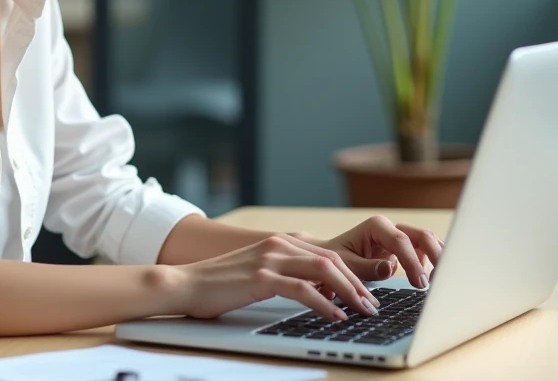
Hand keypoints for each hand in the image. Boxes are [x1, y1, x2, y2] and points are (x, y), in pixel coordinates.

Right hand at [171, 234, 381, 320]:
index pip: (328, 253)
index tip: (366, 293)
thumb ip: (284, 273)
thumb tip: (313, 291)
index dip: (352, 273)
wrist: (185, 283)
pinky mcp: (260, 277)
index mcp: (281, 241)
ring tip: (362, 311)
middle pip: (332, 259)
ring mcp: (270, 258)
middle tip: (372, 305)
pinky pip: (302, 289)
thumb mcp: (258, 272)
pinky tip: (336, 316)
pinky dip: (324, 303)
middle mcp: (278, 244)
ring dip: (349, 292)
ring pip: (323, 270)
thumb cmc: (220, 283)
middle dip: (358, 283)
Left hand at [308, 216, 443, 288]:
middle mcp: (391, 228)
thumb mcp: (345, 266)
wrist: (330, 259)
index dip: (412, 262)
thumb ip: (366, 268)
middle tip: (438, 281)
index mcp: (376, 226)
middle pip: (423, 235)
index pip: (401, 241)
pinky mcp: (405, 249)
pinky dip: (432, 263)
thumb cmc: (335, 261)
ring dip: (438, 259)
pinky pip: (425, 252)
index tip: (419, 284)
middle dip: (436, 256)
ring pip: (428, 242)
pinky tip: (430, 279)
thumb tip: (390, 268)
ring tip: (440, 282)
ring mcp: (400, 237)